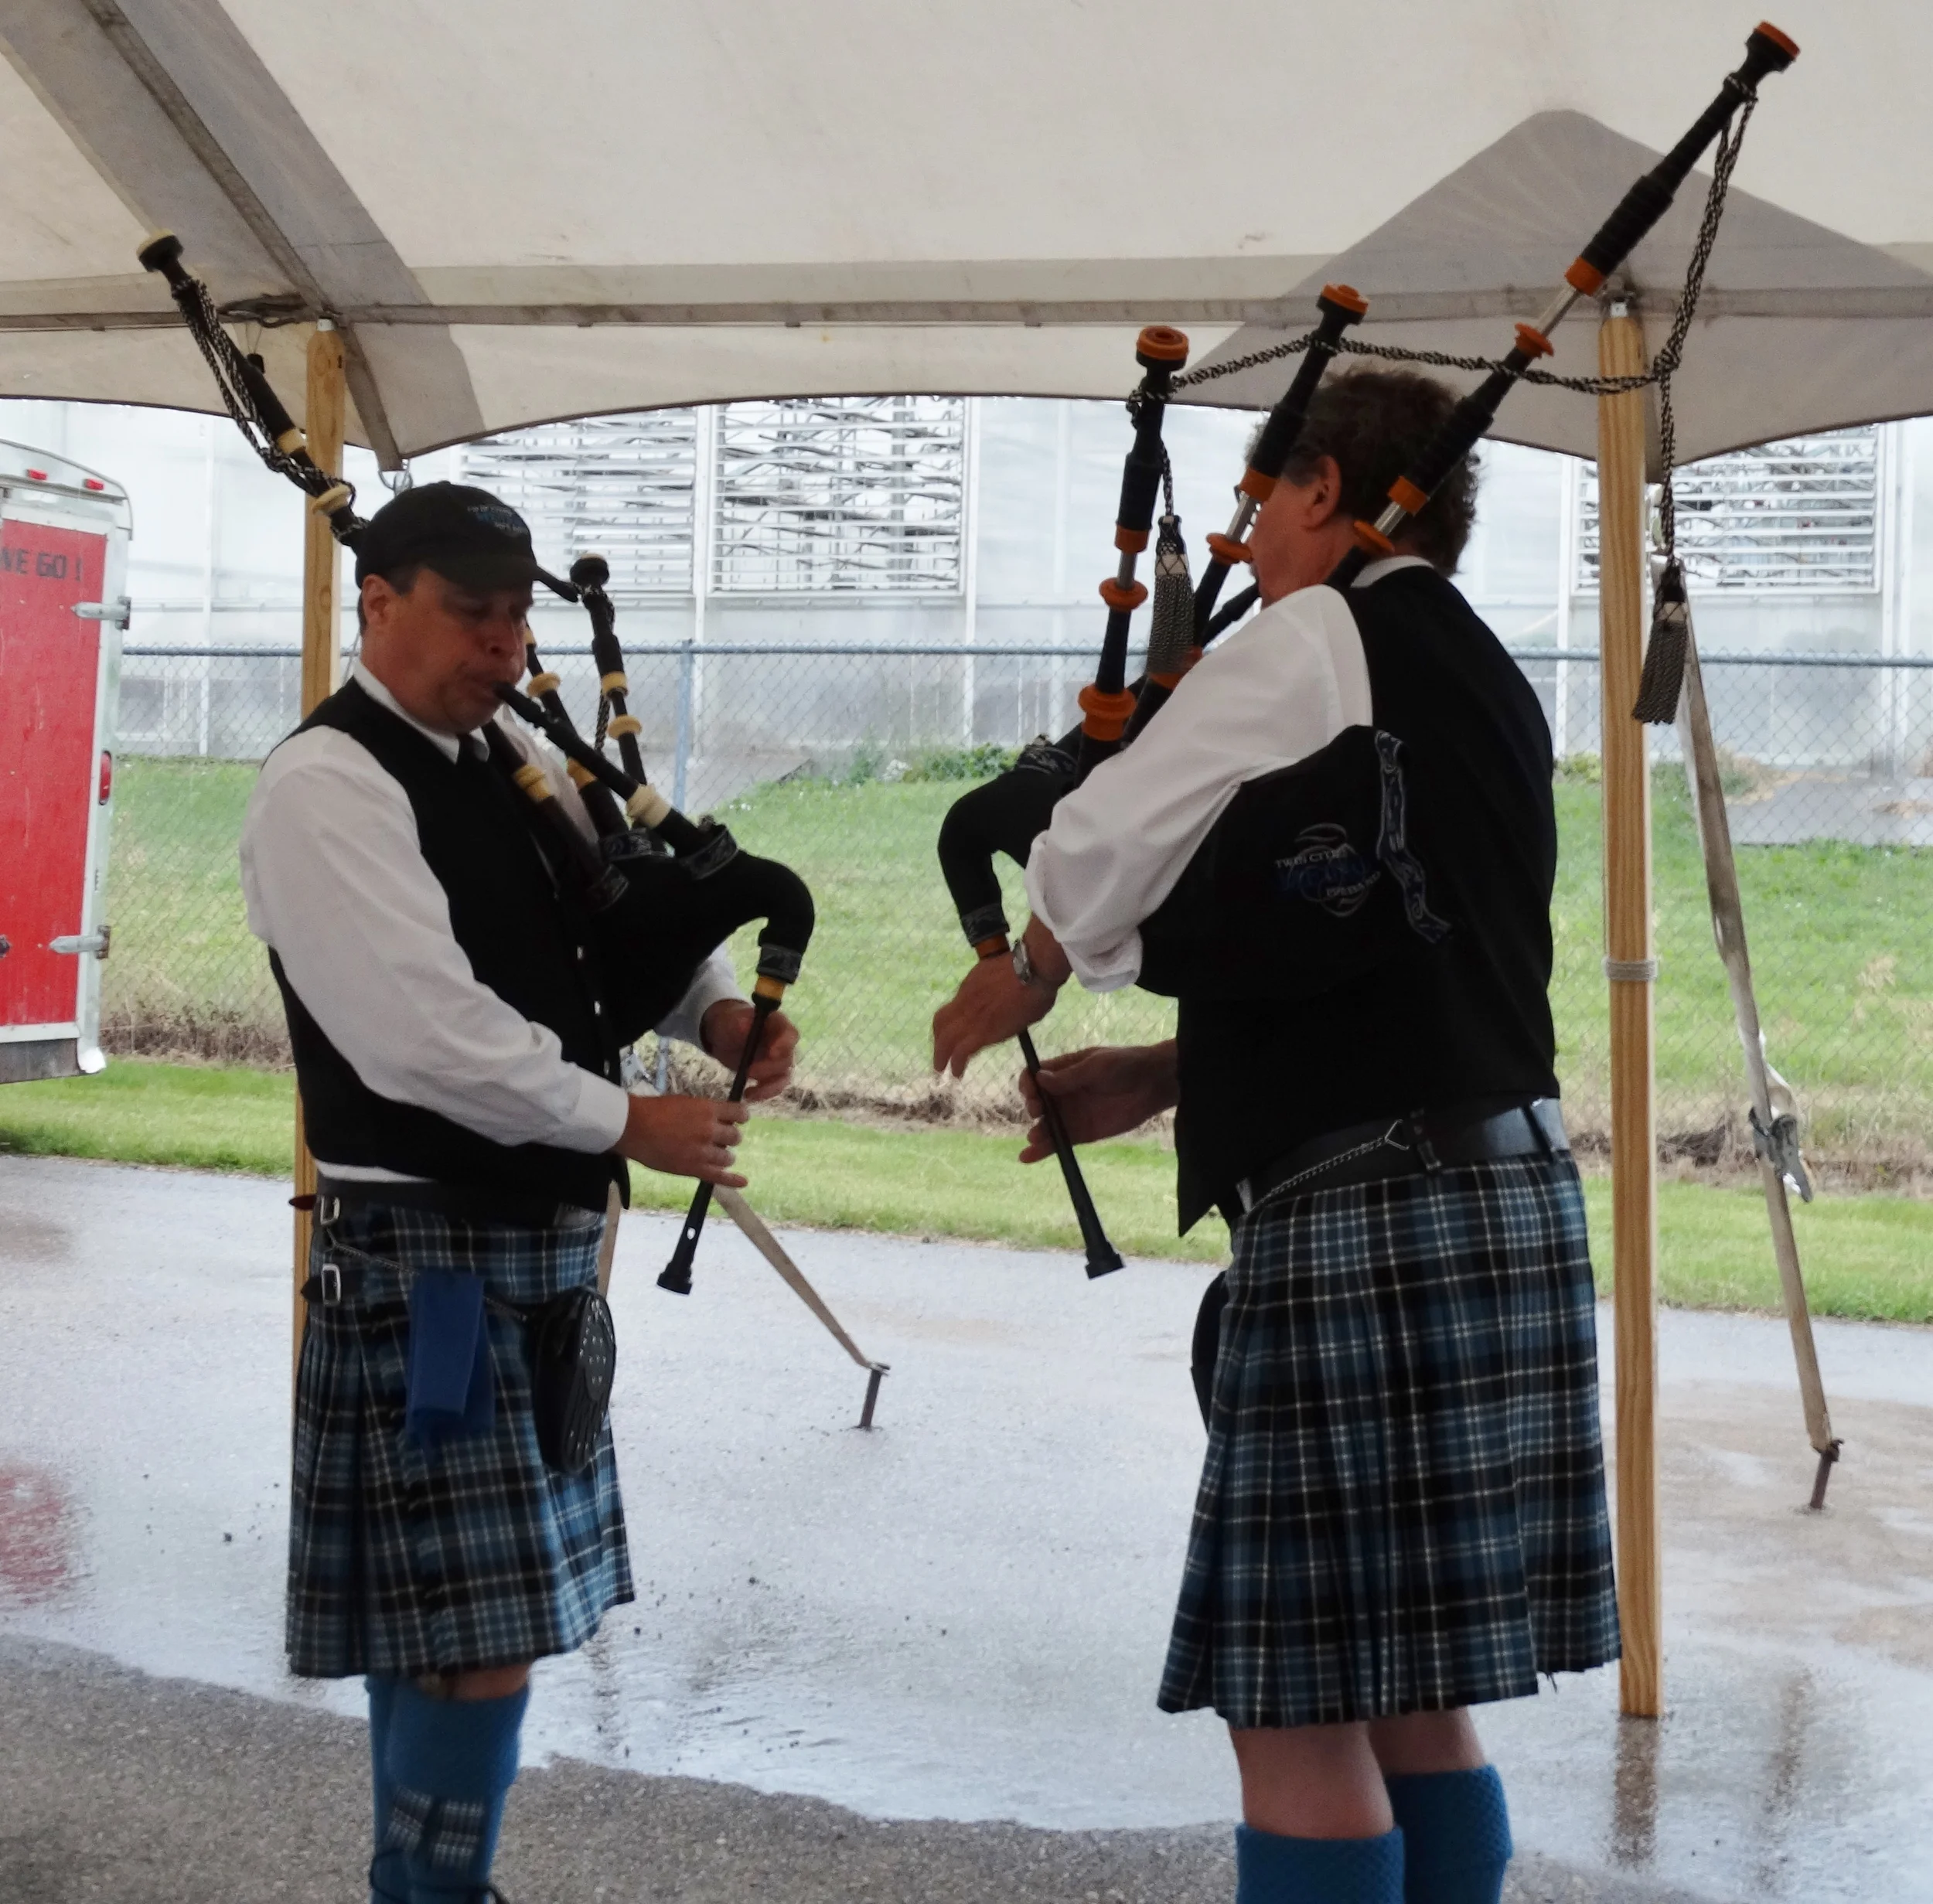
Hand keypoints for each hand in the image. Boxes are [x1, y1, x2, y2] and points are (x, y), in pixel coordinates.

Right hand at [613, 1093, 748, 1185]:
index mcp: (708, 1110)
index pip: (739, 1113)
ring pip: (728, 1157)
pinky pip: (719, 1177)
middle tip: (717, 1137)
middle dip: (728, 1137)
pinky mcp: (693, 1169)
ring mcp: (703, 1152)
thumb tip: (719, 1117)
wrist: (634, 1127)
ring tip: (713, 1154)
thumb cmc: (654, 1111)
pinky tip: (743, 1182)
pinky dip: (732, 1180)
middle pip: (735, 1137)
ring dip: (724, 1156)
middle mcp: (710, 1131)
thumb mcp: (685, 1102)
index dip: (740, 1117)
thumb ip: (704, 1111)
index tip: (737, 1119)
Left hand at [700, 1000, 798, 1101]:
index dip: (785, 1044)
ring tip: (750, 1092)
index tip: (772, 1053)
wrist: (724, 1037)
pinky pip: (774, 1087)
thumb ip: (739, 1023)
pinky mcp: (770, 1075)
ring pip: (784, 1077)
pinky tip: (748, 1095)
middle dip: (769, 1068)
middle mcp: (783, 1044)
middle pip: (787, 1059)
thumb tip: (745, 1026)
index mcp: (778, 1025)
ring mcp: (778, 1061)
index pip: (790, 1034)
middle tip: (748, 1071)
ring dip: (769, 1087)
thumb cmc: (730, 1024)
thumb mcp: (731, 1021)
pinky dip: (763, 1093)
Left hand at [932, 952, 1054, 1079]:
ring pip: (946, 1038)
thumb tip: (1013, 1004)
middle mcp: (965, 1000)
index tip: (954, 1032)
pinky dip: (956, 1063)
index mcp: (972, 985)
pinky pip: (962, 1051)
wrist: (1033, 968)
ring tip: (942, 1069)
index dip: (951, 1021)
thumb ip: (1003, 992)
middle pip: (941, 1022)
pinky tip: (957, 1073)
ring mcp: (972, 1016)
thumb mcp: (1007, 977)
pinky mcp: (982, 1032)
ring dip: (941, 1055)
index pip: (954, 1006)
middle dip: (938, 1039)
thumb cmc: (1032, 971)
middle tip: (940, 1053)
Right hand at [1018, 1042, 1177, 1159]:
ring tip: (1036, 1137)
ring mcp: (1071, 1114)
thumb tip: (1038, 1079)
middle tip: (1040, 1111)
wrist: (1153, 1084)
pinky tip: (1027, 1156)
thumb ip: (1069, 1076)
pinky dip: (1043, 1150)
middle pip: (1037, 1102)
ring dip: (1036, 1132)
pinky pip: (1059, 1142)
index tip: (1032, 1091)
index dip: (1028, 1084)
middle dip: (1033, 1107)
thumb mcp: (1097, 1065)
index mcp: (1063, 1070)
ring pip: (1045, 1125)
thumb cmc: (1125, 1065)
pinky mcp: (1082, 1133)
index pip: (1034, 1077)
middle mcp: (1063, 1093)